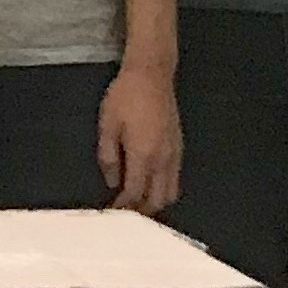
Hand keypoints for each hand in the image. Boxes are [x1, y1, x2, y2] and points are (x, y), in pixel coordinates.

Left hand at [96, 68, 183, 212]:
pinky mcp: (179, 147)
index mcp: (143, 155)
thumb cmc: (124, 97)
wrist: (152, 75)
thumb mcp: (107, 125)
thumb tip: (112, 182)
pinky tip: (149, 184)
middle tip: (125, 212)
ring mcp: (175, 154)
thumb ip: (108, 157)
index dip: (123, 206)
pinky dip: (163, 188)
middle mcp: (163, 159)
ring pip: (171, 192)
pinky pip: (175, 178)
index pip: (135, 193)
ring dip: (155, 202)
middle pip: (158, 199)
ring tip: (137, 202)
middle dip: (142, 211)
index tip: (112, 212)